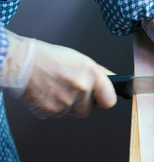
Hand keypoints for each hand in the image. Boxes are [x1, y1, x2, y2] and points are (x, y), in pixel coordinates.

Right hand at [1, 30, 116, 117]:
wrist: (21, 63)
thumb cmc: (49, 58)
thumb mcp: (80, 60)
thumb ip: (98, 73)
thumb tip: (112, 81)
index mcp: (91, 74)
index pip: (109, 100)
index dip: (105, 100)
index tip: (102, 99)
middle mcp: (81, 89)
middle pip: (89, 108)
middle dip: (82, 102)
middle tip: (71, 88)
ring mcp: (66, 102)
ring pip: (72, 112)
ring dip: (68, 104)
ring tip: (57, 88)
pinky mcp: (51, 111)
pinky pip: (58, 114)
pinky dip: (53, 106)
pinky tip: (48, 92)